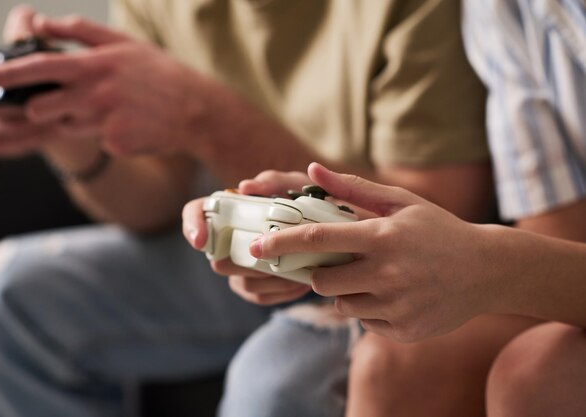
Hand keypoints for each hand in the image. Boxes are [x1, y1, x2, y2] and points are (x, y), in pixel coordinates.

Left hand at [0, 14, 209, 155]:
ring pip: (67, 126)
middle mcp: (95, 94)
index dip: (6, 74)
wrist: (196, 111)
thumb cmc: (161, 74)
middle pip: (42, 107)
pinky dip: (105, 135)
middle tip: (65, 102)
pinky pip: (95, 142)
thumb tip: (42, 23)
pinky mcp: (115, 144)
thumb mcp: (124, 44)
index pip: (38, 67)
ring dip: (77, 120)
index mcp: (94, 65)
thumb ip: (80, 31)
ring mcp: (105, 122)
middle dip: (42, 107)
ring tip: (109, 110)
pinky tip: (128, 125)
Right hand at [182, 171, 312, 304]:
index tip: (201, 242)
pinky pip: (260, 297)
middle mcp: (228, 239)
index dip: (192, 226)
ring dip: (271, 280)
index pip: (194, 212)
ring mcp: (240, 266)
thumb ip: (273, 181)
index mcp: (229, 209)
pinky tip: (302, 282)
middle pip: (219, 261)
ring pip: (242, 283)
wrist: (327, 226)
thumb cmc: (305, 199)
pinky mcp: (255, 285)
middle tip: (278, 255)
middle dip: (250, 262)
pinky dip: (282, 292)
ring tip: (300, 269)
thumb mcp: (294, 184)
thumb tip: (245, 187)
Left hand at [248, 163, 496, 341]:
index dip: (281, 244)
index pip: (317, 240)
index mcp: (382, 237)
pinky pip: (364, 322)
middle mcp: (386, 274)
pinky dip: (369, 309)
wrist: (486, 271)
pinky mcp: (402, 331)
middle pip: (321, 280)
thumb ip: (352, 187)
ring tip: (376, 277)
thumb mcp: (400, 202)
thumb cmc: (438, 230)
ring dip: (346, 291)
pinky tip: (395, 295)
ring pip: (341, 304)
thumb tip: (311, 170)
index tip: (255, 249)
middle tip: (340, 263)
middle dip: (319, 272)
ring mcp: (395, 306)